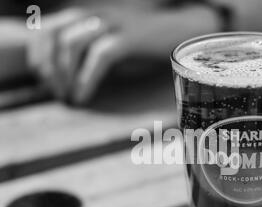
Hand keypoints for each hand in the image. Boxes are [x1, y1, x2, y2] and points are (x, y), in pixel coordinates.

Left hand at [27, 5, 218, 104]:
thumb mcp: (111, 41)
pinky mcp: (130, 37)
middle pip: (54, 36)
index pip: (47, 28)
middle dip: (48, 69)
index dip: (39, 55)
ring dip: (64, 76)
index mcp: (89, 12)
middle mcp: (96, 12)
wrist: (182, 31)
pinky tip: (83, 98)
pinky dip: (86, 80)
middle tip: (56, 94)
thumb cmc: (146, 42)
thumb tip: (68, 72)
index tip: (44, 80)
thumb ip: (89, 49)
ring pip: (70, 44)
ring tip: (68, 99)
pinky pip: (98, 57)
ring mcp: (114, 22)